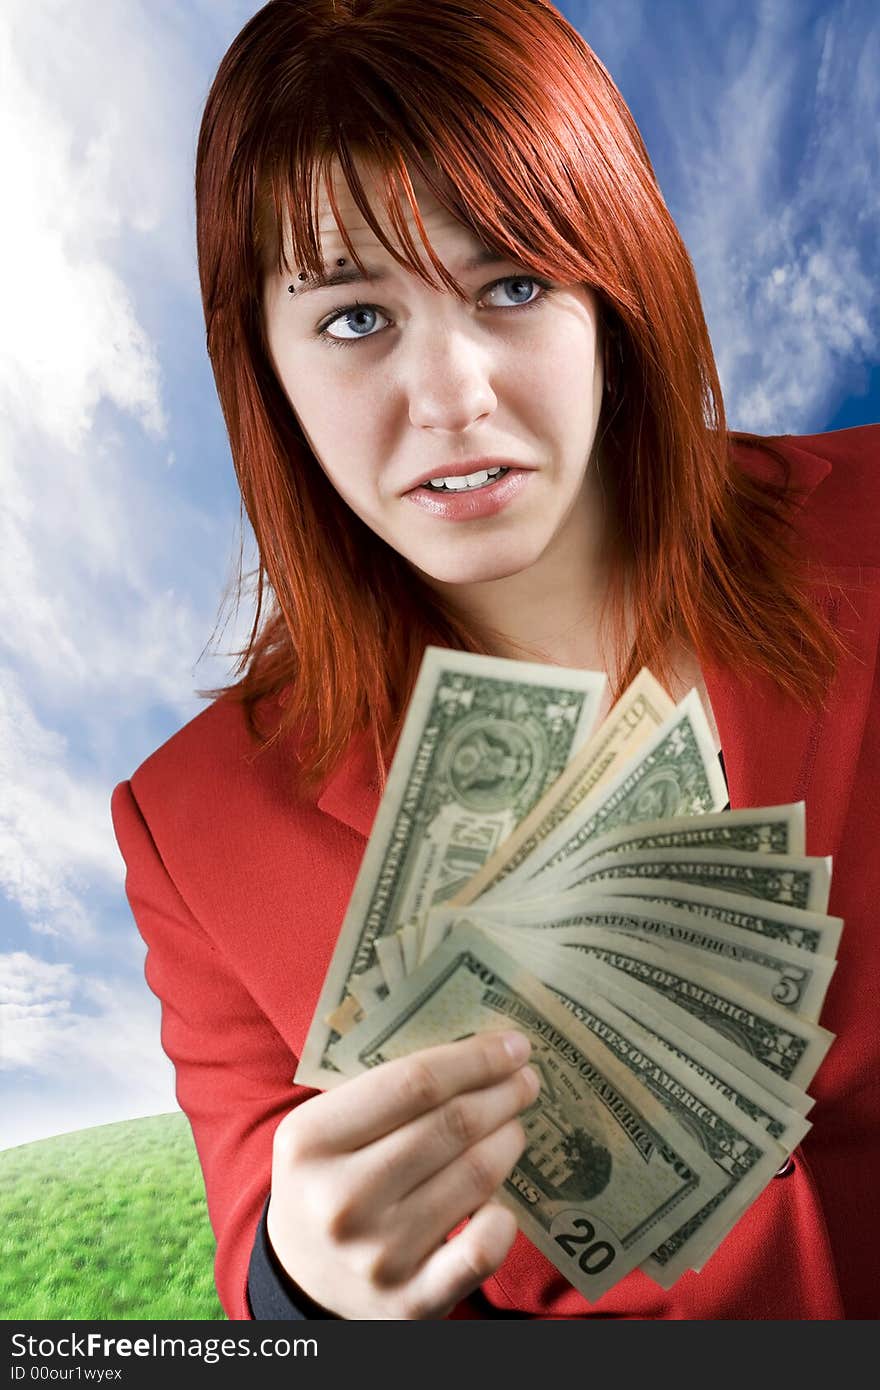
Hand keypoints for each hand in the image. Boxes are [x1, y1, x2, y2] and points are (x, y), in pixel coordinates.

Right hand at [267, 1029, 537, 1318]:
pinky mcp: (410, 1301)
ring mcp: (377, 1255)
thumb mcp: (326, 1130)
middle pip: (451, 1125)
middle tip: (526, 1080)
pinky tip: (503, 1199)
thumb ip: (384, 1092)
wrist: (302, 1280)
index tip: (513, 1045)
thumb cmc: (328, 1181)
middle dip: (502, 1094)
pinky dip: (503, 1218)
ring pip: (475, 1177)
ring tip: (514, 1125)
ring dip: (509, 1140)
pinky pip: (482, 1250)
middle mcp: (341, 1199)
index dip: (476, 1059)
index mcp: (311, 1140)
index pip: (415, 1083)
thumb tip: (478, 1052)